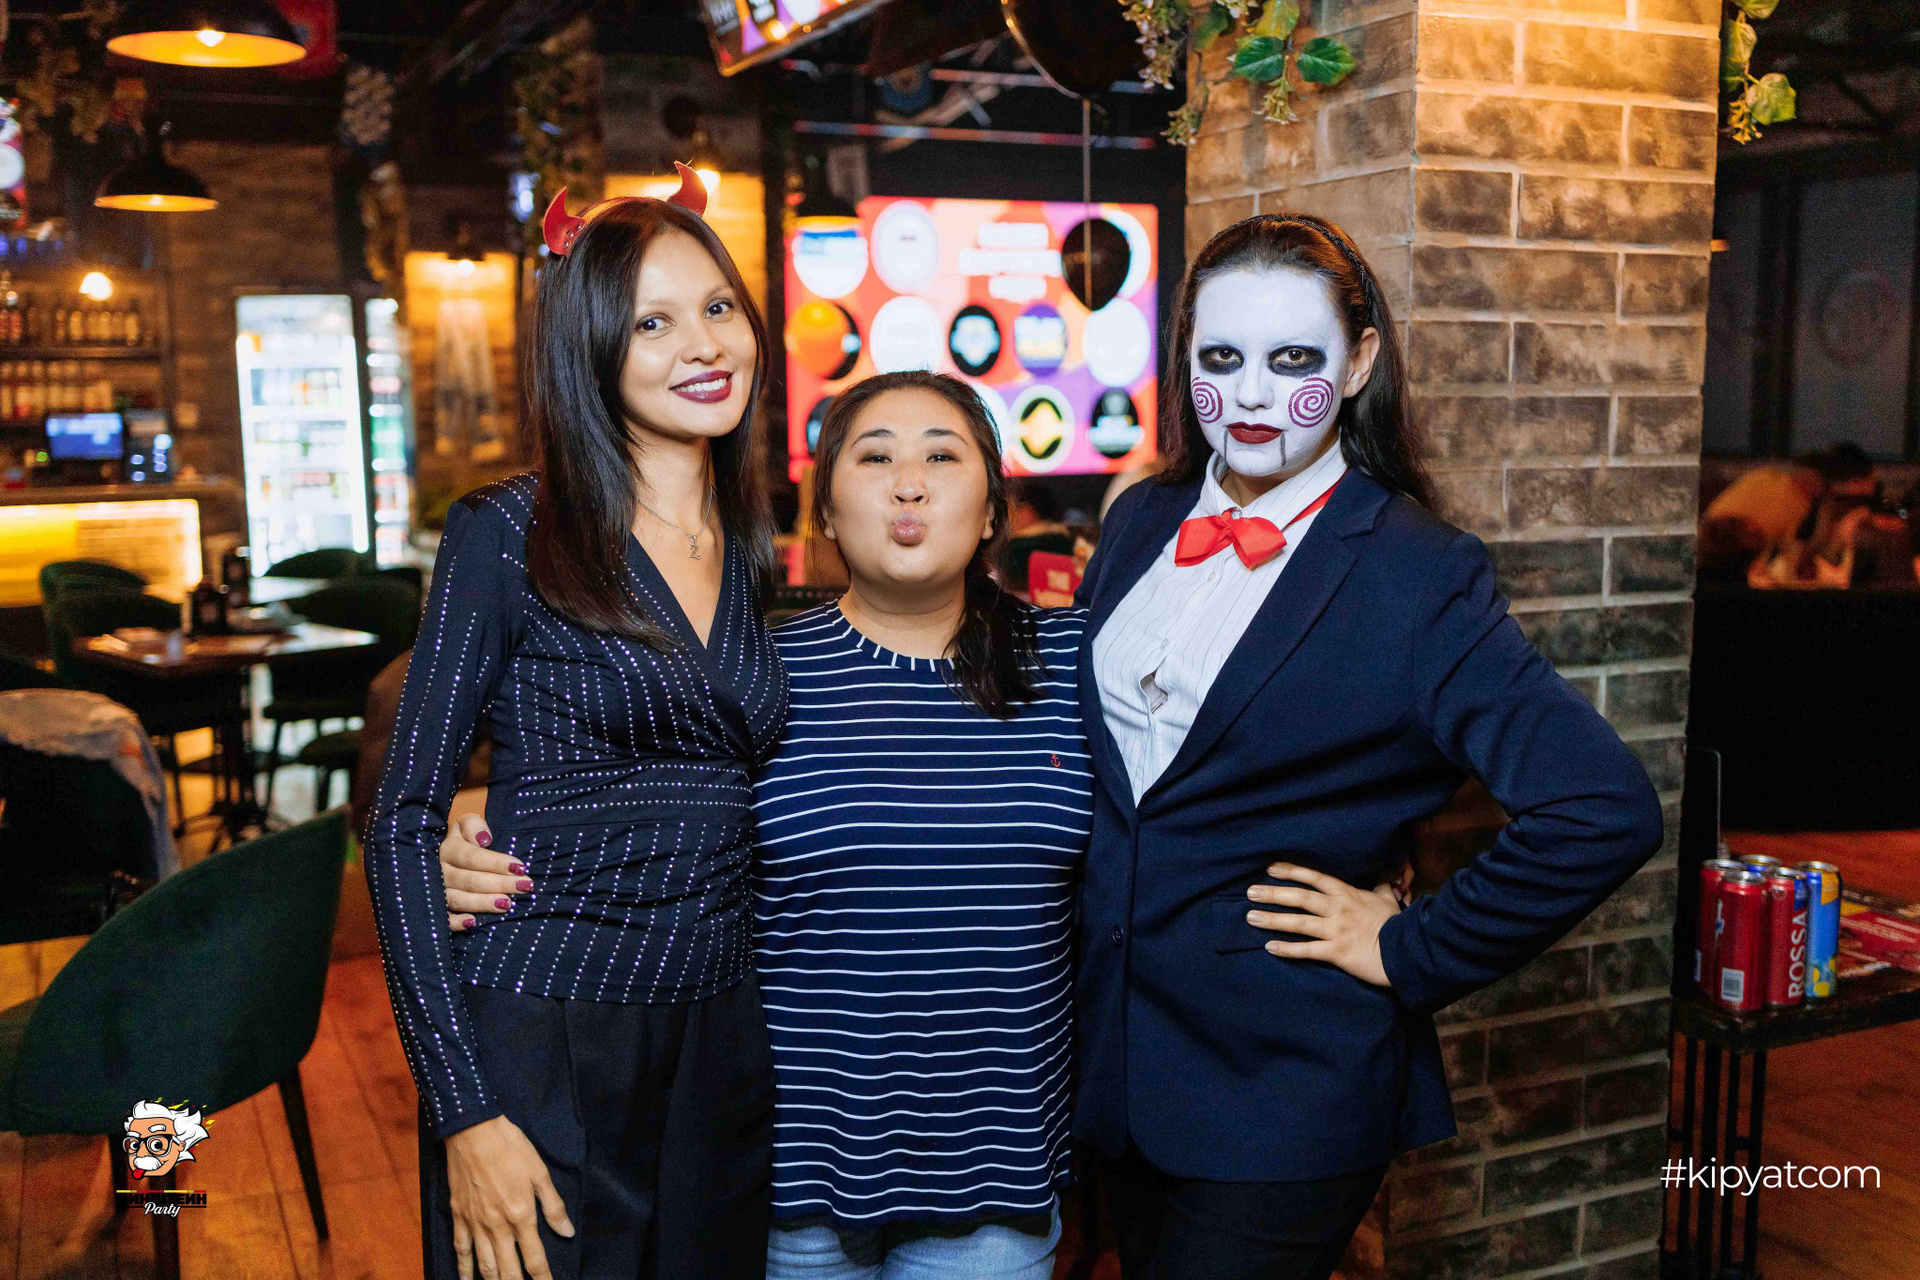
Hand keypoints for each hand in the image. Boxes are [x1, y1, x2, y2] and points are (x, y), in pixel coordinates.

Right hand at [440, 814, 526, 932]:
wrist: (441, 856)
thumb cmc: (464, 840)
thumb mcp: (467, 825)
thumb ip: (474, 826)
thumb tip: (483, 840)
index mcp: (447, 848)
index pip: (471, 857)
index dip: (495, 863)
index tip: (520, 867)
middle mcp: (438, 871)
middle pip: (468, 880)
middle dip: (499, 884)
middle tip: (524, 886)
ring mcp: (435, 892)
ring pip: (457, 899)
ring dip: (483, 903)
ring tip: (507, 904)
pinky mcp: (436, 910)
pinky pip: (443, 919)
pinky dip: (456, 922)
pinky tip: (473, 923)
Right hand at [444, 1115, 574, 1279]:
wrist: (473, 1132)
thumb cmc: (511, 1148)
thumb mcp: (540, 1173)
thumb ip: (554, 1206)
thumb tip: (567, 1232)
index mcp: (522, 1216)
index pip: (535, 1259)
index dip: (543, 1278)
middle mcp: (498, 1226)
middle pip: (508, 1270)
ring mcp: (476, 1224)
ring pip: (485, 1266)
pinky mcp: (459, 1217)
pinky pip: (461, 1250)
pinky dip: (463, 1269)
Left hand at [1246, 862, 1400, 986]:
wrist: (1407, 951)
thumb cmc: (1396, 925)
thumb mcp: (1387, 900)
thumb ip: (1380, 886)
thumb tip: (1385, 873)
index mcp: (1347, 894)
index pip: (1315, 878)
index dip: (1292, 872)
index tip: (1271, 869)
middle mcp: (1338, 909)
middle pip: (1300, 898)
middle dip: (1274, 894)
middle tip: (1251, 892)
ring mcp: (1336, 931)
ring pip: (1298, 923)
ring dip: (1273, 919)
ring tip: (1251, 917)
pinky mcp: (1336, 953)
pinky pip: (1307, 950)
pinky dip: (1287, 949)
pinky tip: (1270, 947)